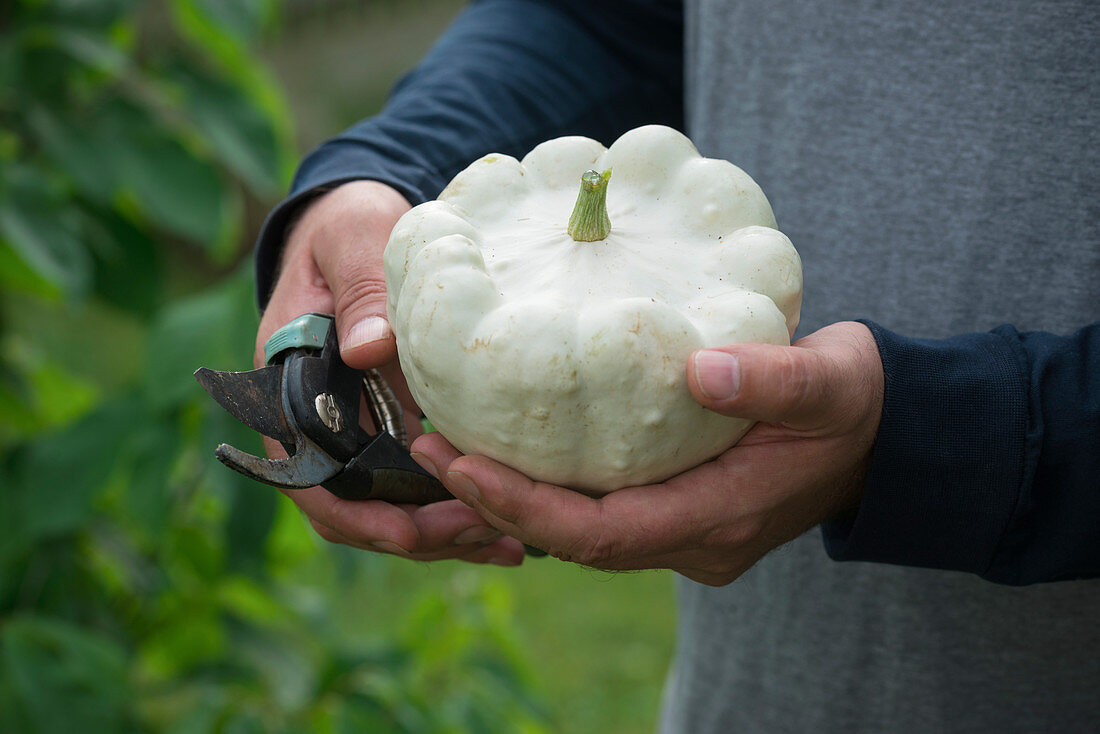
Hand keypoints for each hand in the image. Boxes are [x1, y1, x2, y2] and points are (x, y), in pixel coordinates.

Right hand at [257, 180, 524, 565]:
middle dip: (415, 534)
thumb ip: (359, 290)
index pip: (305, 474)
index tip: (406, 532)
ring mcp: (359, 428)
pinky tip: (508, 524)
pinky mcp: (396, 427)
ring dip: (443, 532)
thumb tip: (367, 349)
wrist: (362, 227)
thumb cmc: (348, 228)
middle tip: (484, 536)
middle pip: (355, 506)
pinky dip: (457, 506)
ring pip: (389, 506)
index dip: (352, 513)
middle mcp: (320, 420)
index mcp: (289, 385)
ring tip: (508, 544)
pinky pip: (419, 483)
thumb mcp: (351, 243)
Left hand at [411, 321, 882, 584]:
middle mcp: (695, 540)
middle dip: (496, 502)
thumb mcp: (830, 382)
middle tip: (426, 447)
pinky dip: (545, 487)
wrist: (885, 435)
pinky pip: (596, 512)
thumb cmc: (855, 403)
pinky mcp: (678, 509)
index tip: (461, 461)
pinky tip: (504, 447)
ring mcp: (685, 532)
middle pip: (574, 541)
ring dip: (510, 497)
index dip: (525, 505)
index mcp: (723, 515)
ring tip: (442, 448)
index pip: (602, 534)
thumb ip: (773, 380)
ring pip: (579, 532)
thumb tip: (699, 369)